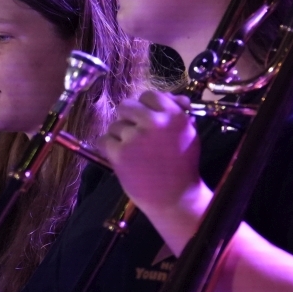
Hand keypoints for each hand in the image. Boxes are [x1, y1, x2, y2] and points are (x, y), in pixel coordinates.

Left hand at [99, 90, 209, 245]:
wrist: (174, 196)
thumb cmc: (183, 165)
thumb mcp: (189, 134)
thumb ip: (179, 113)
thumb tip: (175, 98)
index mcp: (174, 115)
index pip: (150, 95)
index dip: (144, 105)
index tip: (145, 115)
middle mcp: (154, 122)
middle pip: (126, 106)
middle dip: (128, 117)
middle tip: (134, 131)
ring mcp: (134, 137)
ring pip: (115, 125)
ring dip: (120, 135)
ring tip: (132, 149)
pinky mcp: (119, 153)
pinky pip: (103, 140)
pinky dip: (108, 147)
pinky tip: (120, 156)